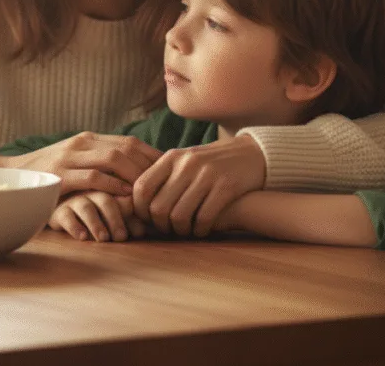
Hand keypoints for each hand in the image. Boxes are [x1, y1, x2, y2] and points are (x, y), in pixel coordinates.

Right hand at [0, 132, 162, 197]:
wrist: (12, 175)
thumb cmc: (50, 174)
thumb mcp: (77, 162)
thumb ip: (101, 162)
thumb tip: (135, 171)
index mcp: (89, 139)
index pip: (130, 142)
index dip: (152, 157)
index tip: (171, 173)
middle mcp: (82, 143)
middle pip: (126, 148)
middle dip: (149, 167)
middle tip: (166, 185)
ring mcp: (70, 157)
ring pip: (113, 159)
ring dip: (135, 175)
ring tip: (150, 191)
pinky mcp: (60, 175)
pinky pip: (92, 176)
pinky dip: (113, 186)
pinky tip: (126, 196)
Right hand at [48, 192, 148, 241]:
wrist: (59, 200)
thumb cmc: (95, 207)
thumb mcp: (113, 209)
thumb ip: (129, 216)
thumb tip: (143, 230)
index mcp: (110, 186)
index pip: (124, 193)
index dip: (134, 210)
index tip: (141, 228)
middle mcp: (92, 191)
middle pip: (106, 200)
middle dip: (116, 219)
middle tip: (122, 237)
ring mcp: (75, 200)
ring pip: (86, 208)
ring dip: (96, 224)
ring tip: (104, 238)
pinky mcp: (59, 211)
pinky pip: (66, 217)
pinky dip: (74, 227)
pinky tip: (83, 236)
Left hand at [133, 132, 265, 237]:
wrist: (250, 154)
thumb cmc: (210, 164)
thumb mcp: (184, 161)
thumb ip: (163, 177)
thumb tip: (134, 204)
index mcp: (171, 157)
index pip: (142, 187)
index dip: (140, 209)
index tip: (148, 219)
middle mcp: (186, 164)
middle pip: (159, 207)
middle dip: (161, 226)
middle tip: (169, 229)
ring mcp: (207, 174)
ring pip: (179, 216)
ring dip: (181, 231)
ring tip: (186, 231)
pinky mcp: (226, 186)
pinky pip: (204, 218)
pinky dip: (201, 230)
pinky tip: (203, 230)